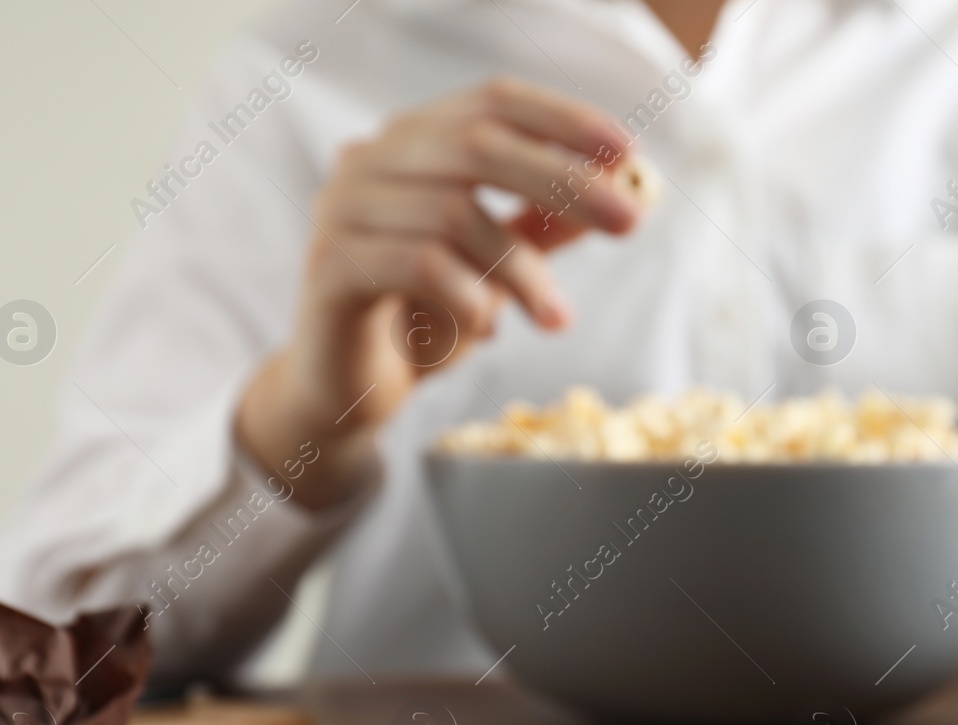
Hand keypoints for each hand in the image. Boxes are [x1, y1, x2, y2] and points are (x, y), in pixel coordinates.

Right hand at [235, 77, 642, 508]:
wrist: (345, 389)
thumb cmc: (421, 320)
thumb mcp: (496, 269)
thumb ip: (544, 227)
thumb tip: (619, 187)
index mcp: (409, 143)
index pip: (490, 102)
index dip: (561, 120)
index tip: (626, 152)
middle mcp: (368, 160)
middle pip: (477, 145)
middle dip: (562, 181)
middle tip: (627, 222)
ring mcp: (341, 208)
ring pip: (453, 213)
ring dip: (521, 270)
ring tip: (553, 317)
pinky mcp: (330, 264)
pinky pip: (419, 264)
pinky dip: (468, 298)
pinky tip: (483, 330)